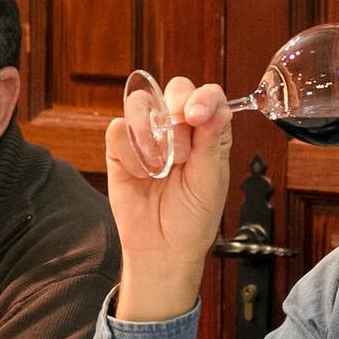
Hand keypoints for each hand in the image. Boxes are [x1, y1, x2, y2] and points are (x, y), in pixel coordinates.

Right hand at [106, 78, 232, 320]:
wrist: (163, 249)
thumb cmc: (192, 219)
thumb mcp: (211, 182)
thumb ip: (212, 143)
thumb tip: (220, 109)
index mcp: (207, 133)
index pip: (208, 95)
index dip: (203, 98)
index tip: (198, 116)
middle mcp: (177, 129)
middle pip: (174, 89)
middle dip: (176, 113)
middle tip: (181, 151)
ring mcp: (147, 136)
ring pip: (141, 104)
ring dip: (152, 135)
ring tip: (161, 168)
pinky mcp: (120, 150)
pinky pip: (118, 130)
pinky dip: (131, 152)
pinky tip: (142, 174)